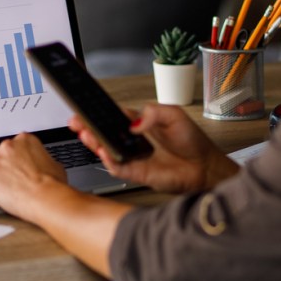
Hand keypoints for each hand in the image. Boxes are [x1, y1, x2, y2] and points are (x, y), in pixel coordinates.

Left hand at [0, 133, 69, 221]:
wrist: (46, 198)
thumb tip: (41, 164)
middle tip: (13, 178)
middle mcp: (8, 147)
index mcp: (25, 140)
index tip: (19, 165)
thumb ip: (42, 160)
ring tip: (1, 186)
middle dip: (4, 165)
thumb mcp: (54, 164)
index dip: (16, 157)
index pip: (15, 144)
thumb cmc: (52, 185)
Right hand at [68, 103, 235, 192]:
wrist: (203, 166)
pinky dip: (109, 161)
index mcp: (138, 123)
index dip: (97, 112)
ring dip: (94, 143)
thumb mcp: (174, 114)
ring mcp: (132, 157)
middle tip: (77, 122)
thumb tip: (133, 123)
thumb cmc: (191, 140)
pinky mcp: (136, 173)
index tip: (84, 107)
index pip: (112, 116)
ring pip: (106, 150)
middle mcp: (132, 140)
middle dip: (87, 127)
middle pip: (103, 133)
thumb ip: (152, 113)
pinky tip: (105, 152)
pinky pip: (117, 168)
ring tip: (88, 135)